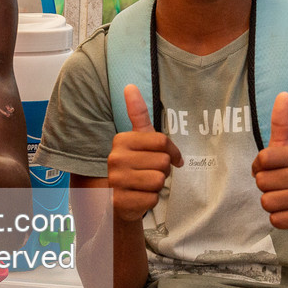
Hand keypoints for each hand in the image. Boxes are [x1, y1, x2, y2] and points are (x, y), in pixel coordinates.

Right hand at [107, 84, 181, 222]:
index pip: (161, 141)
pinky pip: (153, 198)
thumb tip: (130, 86)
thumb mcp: (138, 139)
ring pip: (159, 180)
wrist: (119, 199)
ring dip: (157, 185)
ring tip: (145, 184)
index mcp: (121, 140)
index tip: (170, 157)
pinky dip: (151, 200)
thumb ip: (137, 113)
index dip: (172, 151)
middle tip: (150, 172)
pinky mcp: (120, 202)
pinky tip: (140, 197)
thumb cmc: (135, 165)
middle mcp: (115, 159)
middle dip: (163, 170)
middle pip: (163, 162)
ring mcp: (116, 181)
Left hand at [251, 93, 287, 233]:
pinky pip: (275, 219)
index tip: (274, 170)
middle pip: (261, 181)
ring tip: (287, 201)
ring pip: (266, 202)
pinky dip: (279, 219)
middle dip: (266, 187)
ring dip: (272, 204)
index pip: (262, 159)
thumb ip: (282, 124)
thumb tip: (283, 94)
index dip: (260, 167)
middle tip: (283, 188)